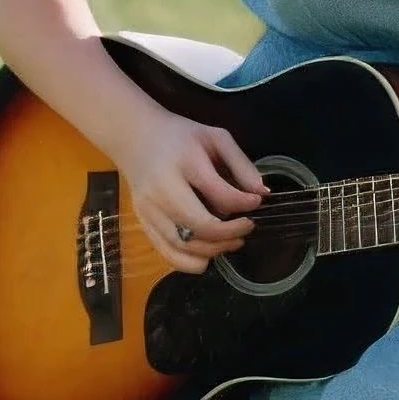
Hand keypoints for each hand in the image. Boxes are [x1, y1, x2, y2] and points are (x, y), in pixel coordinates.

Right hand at [119, 112, 268, 272]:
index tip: (258, 201)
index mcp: (182, 162)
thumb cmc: (180, 136)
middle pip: (198, 225)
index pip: (217, 192)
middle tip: (248, 226)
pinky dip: (190, 262)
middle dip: (230, 232)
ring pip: (183, 245)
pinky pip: (167, 253)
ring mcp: (149, 210)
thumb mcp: (215, 138)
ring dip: (214, 250)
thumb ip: (241, 163)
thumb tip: (263, 193)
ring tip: (234, 241)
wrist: (135, 138)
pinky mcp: (143, 224)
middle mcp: (161, 190)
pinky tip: (209, 255)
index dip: (243, 203)